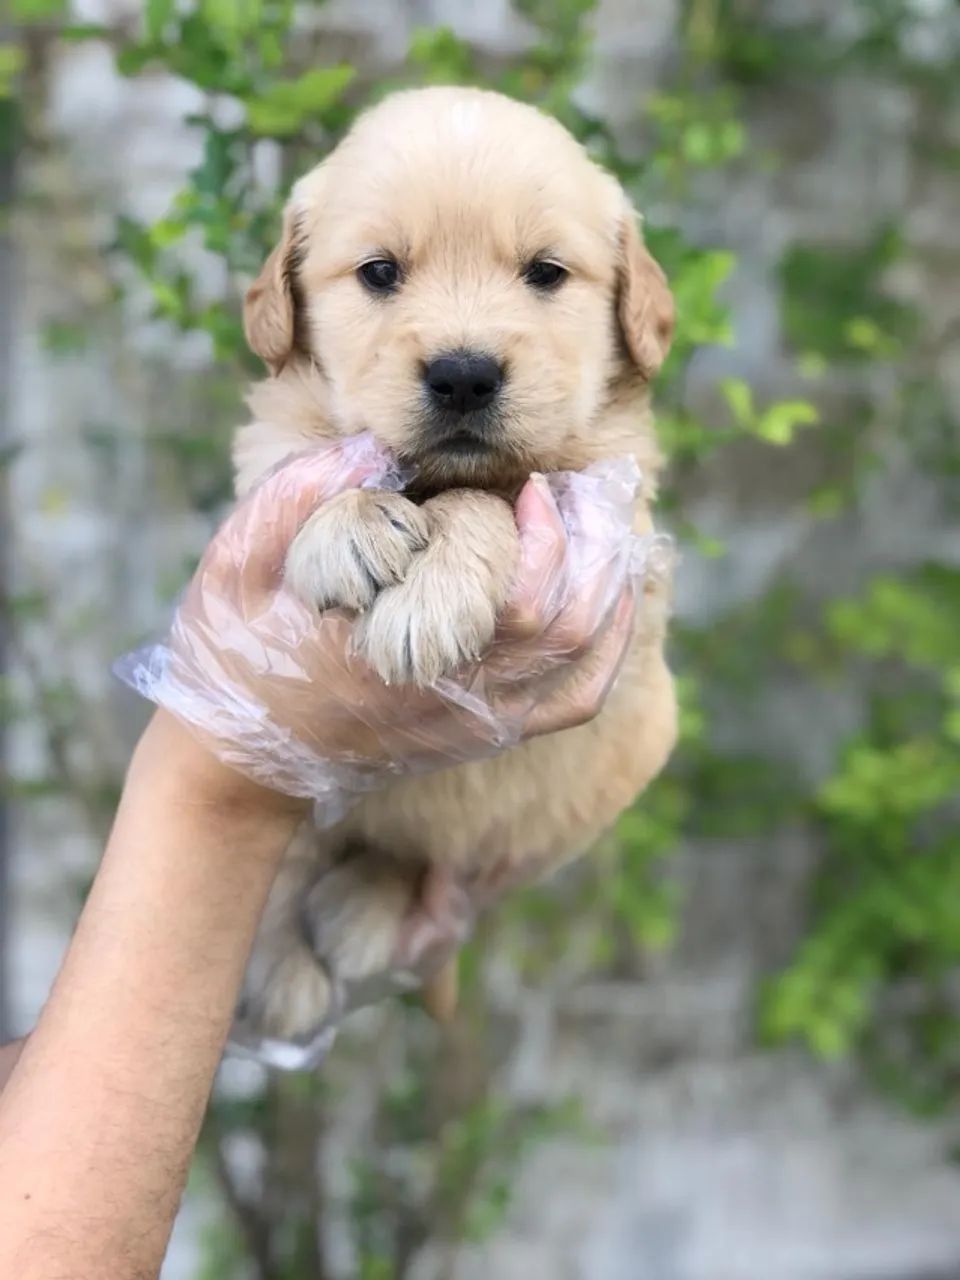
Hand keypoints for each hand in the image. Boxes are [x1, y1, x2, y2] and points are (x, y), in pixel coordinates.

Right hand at [118, 434, 659, 811]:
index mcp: (396, 647)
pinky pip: (573, 702)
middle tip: (594, 489)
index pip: (514, 604)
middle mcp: (449, 694)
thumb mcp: (237, 564)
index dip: (547, 540)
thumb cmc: (234, 653)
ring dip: (612, 589)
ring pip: (584, 664)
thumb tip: (370, 446)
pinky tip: (612, 599)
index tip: (537, 484)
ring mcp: (472, 722)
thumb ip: (295, 498)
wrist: (240, 759)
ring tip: (609, 526)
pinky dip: (609, 650)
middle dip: (597, 550)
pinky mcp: (481, 734)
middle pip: (568, 629)